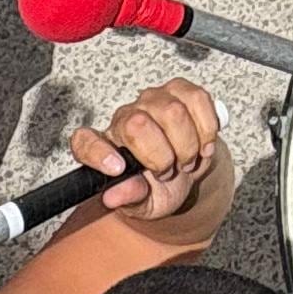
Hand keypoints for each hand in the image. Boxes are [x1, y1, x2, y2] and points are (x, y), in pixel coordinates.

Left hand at [70, 76, 224, 221]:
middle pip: (139, 123)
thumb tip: (113, 196)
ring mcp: (152, 100)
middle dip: (163, 156)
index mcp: (105, 148)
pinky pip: (197, 99)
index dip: (99, 153)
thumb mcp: (143, 203)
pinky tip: (201, 144)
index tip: (116, 168)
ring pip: (174, 112)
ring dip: (188, 146)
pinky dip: (207, 128)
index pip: (85, 142)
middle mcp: (125, 118)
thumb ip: (129, 197)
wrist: (183, 175)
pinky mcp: (179, 90)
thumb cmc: (157, 186)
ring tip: (185, 159)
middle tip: (168, 171)